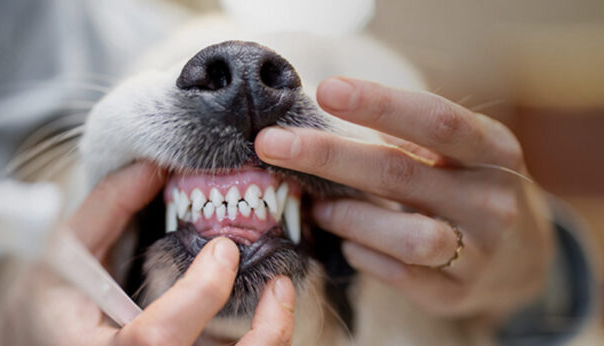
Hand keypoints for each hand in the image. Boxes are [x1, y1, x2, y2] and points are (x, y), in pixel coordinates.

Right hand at [0, 162, 295, 344]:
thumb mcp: (63, 254)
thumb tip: (154, 165)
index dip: (199, 296)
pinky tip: (269, 315)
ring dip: (269, 342)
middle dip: (262, 336)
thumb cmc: (47, 306)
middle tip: (279, 287)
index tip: (224, 249)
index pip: (154, 341)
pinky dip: (258, 343)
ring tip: (281, 298)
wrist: (43, 345)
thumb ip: (107, 209)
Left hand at [254, 77, 554, 318]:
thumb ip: (404, 136)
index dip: (380, 104)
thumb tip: (319, 117)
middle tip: (271, 144)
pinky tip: (348, 243)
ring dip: (348, 217)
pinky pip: (398, 274)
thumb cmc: (463, 186)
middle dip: (327, 156)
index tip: (326, 90)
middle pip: (400, 174)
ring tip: (318, 208)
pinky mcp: (455, 293)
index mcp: (494, 150)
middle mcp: (492, 200)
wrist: (518, 257)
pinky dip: (362, 255)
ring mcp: (478, 252)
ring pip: (403, 236)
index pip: (435, 121)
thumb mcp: (454, 152)